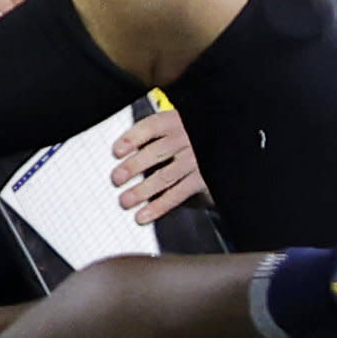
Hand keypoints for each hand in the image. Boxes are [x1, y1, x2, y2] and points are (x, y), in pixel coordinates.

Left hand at [111, 107, 206, 222]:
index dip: (132, 138)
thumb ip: (154, 142)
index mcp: (177, 122)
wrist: (220, 156)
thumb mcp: (176, 133)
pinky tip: (144, 215)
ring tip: (126, 200)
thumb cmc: (191, 144)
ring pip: (165, 176)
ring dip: (142, 190)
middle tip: (116, 179)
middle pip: (156, 152)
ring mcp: (197, 160)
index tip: (117, 151)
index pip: (152, 127)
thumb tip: (123, 161)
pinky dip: (159, 206)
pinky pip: (178, 194)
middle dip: (133, 166)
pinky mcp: (204, 180)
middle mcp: (188, 138)